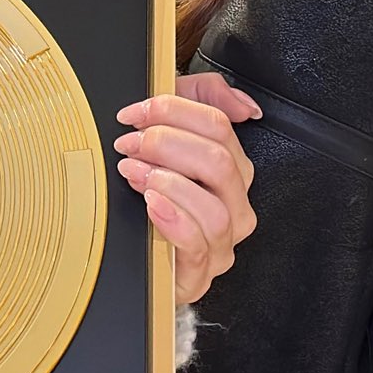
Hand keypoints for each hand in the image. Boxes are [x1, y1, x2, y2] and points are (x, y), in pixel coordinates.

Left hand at [117, 71, 261, 302]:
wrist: (130, 254)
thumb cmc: (151, 192)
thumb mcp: (170, 132)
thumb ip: (205, 98)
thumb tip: (243, 106)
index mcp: (232, 170)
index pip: (219, 127)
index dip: (173, 111)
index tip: (133, 114)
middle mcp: (234, 206)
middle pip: (219, 163)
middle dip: (167, 145)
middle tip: (129, 143)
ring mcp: (221, 243)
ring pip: (215, 209)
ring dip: (169, 183)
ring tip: (135, 173)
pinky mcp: (199, 274)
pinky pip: (198, 245)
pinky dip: (174, 219)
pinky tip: (151, 204)